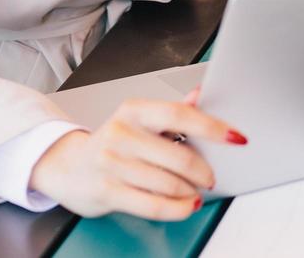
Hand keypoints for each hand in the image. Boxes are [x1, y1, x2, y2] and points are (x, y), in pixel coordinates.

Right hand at [28, 93, 243, 220]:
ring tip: (196, 191)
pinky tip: (187, 205)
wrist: (67, 167)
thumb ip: (173, 111)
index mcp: (134, 110)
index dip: (212, 126)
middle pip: (178, 155)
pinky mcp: (107, 191)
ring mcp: (112, 163)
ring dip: (190, 191)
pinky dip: (177, 208)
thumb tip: (201, 94)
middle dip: (203, 170)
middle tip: (211, 176)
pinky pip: (153, 205)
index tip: (236, 137)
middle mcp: (121, 133)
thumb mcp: (139, 120)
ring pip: (168, 183)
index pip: (180, 114)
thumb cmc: (112, 143)